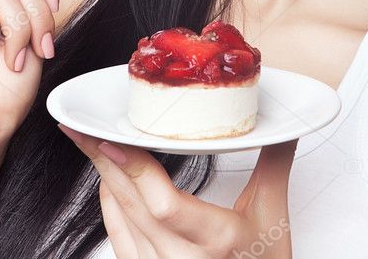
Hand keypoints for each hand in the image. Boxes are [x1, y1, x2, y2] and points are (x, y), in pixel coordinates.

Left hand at [58, 124, 295, 258]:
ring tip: (88, 141)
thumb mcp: (273, 219)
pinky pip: (117, 235)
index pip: (163, 204)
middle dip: (104, 160)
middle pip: (131, 203)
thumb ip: (274, 166)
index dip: (133, 171)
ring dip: (104, 176)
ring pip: (119, 217)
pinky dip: (110, 201)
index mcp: (215, 241)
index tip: (110, 140)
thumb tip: (285, 125)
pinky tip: (108, 178)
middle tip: (82, 126)